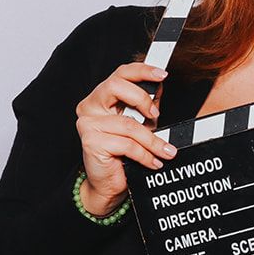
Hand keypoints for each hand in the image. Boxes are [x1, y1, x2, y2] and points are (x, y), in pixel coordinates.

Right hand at [73, 62, 176, 213]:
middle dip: (142, 98)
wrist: (108, 184)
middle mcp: (90, 107)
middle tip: (156, 114)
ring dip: (152, 140)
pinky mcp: (91, 142)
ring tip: (165, 151)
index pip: (120, 74)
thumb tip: (159, 86)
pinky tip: (153, 161)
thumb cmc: (122, 153)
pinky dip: (146, 155)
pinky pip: (127, 145)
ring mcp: (88, 124)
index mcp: (100, 98)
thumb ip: (145, 104)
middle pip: (116, 86)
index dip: (142, 70)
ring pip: (129, 124)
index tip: (162, 74)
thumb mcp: (138, 123)